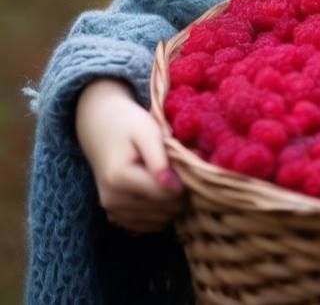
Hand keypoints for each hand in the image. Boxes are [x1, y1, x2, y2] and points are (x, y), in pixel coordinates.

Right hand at [75, 78, 186, 232]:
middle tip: (183, 170)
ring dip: (171, 205)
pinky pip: (147, 226)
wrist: (99, 125)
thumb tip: (175, 187)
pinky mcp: (114, 216)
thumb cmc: (127, 124)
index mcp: (120, 178)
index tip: (190, 164)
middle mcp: (112, 200)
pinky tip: (162, 192)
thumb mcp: (147, 131)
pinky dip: (159, 213)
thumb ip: (160, 159)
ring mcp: (111, 211)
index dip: (186, 182)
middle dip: (180, 194)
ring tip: (172, 179)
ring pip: (158, 222)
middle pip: (164, 211)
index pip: (167, 195)